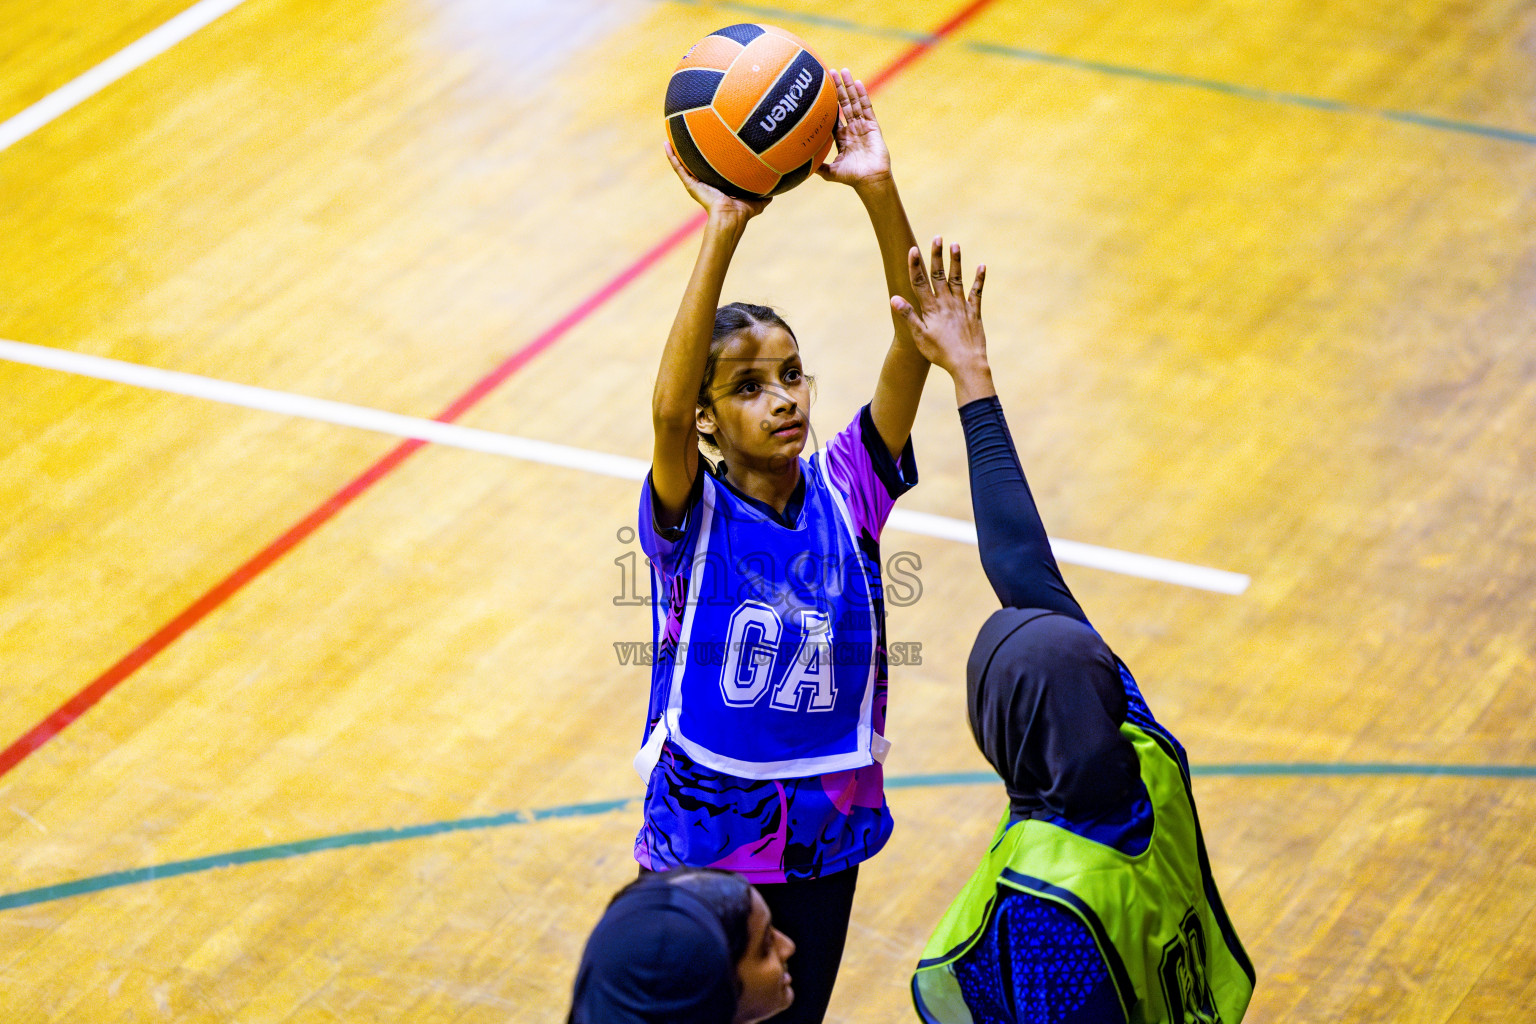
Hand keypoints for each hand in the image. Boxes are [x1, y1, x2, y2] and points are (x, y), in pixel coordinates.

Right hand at [665, 141, 770, 221]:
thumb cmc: (742, 212)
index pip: (713, 171)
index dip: (711, 161)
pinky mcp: (690, 183)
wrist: (729, 217)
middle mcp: (705, 183)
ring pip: (683, 164)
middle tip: (690, 137)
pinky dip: (671, 156)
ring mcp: (696, 183)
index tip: (711, 148)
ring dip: (677, 152)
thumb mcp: (756, 200)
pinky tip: (666, 143)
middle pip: (696, 165)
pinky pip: (678, 167)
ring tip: (671, 137)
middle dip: (692, 153)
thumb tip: (776, 191)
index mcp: (718, 186)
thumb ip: (765, 195)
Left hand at [815, 69, 890, 188]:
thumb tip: (800, 164)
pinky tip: (858, 83)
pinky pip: (867, 108)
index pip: (834, 115)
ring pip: (855, 102)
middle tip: (831, 71)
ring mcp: (863, 126)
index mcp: (842, 138)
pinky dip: (862, 96)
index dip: (829, 102)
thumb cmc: (852, 178)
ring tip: (844, 71)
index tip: (822, 89)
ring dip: (849, 87)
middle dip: (838, 88)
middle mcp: (852, 129)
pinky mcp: (873, 127)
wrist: (870, 181)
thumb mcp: (830, 172)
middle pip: (844, 104)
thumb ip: (818, 165)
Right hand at [890, 238, 989, 385]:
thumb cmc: (940, 353)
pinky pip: (976, 292)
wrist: (966, 363)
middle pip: (939, 275)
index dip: (915, 265)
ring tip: (955, 245)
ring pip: (957, 279)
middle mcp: (946, 303)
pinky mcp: (974, 312)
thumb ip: (908, 315)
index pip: (920, 282)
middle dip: (936, 255)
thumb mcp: (919, 336)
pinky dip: (979, 279)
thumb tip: (893, 298)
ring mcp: (961, 306)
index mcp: (931, 308)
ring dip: (956, 262)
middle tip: (937, 237)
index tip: (913, 249)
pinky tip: (981, 266)